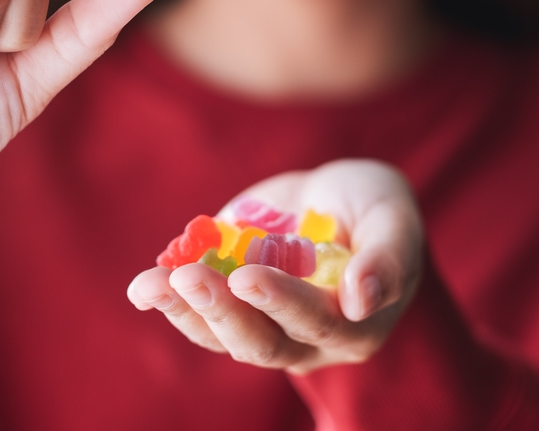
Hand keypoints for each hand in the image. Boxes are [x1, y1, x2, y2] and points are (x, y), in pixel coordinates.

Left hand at [128, 159, 423, 374]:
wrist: (335, 195)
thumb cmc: (375, 206)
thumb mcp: (394, 218)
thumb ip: (387, 258)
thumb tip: (361, 300)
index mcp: (353, 326)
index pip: (315, 323)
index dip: (281, 302)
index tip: (247, 276)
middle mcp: (305, 339)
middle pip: (260, 343)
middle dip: (222, 311)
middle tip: (190, 278)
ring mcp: (262, 323)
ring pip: (220, 335)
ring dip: (183, 311)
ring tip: (149, 286)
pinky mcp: (229, 302)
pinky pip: (197, 314)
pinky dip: (169, 299)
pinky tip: (144, 285)